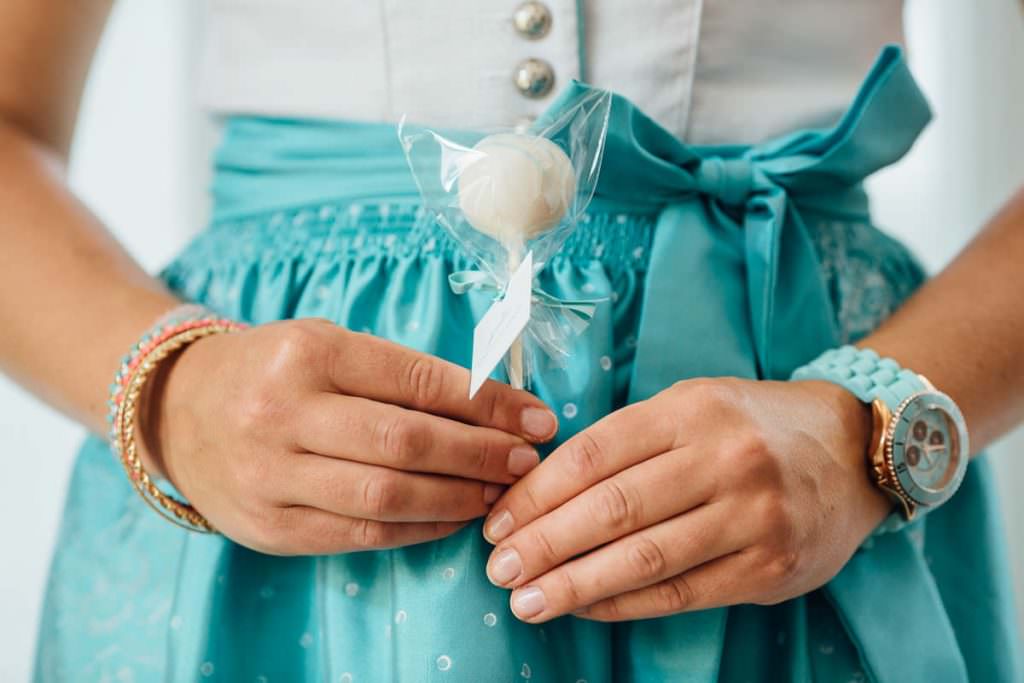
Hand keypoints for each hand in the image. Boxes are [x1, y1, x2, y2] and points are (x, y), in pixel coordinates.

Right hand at [141, 318, 558, 554]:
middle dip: (481, 455)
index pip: (418, 380)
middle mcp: (283, 413)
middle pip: (406, 443)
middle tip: (525, 461)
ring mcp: (270, 476)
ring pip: (386, 496)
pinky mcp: (267, 527)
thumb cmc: (273, 370)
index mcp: (309, 353)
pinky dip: (417, 529)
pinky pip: (359, 533)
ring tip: (497, 494)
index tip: (535, 418)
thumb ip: (400, 374)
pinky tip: (452, 518)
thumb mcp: (329, 345)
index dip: (488, 403)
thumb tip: (493, 408)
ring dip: (457, 498)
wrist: (177, 410)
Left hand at [480, 377, 889, 621]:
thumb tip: (541, 489)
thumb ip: (628, 440)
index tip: (498, 519)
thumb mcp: (693, 405)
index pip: (595, 454)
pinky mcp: (771, 568)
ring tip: (526, 600)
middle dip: (545, 543)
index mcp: (693, 410)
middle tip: (498, 567)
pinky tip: (586, 606)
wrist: (852, 449)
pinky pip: (682, 592)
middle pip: (614, 508)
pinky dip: (625, 603)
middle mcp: (726, 460)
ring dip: (576, 584)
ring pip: (645, 558)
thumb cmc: (751, 425)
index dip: (537, 492)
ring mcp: (755, 517)